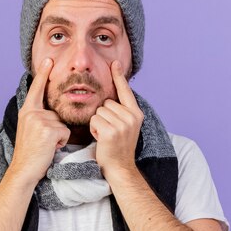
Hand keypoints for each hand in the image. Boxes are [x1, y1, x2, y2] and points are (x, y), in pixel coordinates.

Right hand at [10, 58, 70, 184]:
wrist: (24, 169)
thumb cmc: (30, 152)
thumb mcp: (30, 129)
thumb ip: (38, 117)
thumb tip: (53, 113)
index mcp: (27, 111)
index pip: (36, 89)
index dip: (43, 74)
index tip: (48, 59)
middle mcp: (31, 112)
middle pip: (56, 113)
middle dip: (56, 128)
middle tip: (42, 142)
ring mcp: (40, 120)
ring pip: (62, 124)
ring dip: (59, 136)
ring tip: (46, 145)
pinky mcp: (49, 130)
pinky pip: (66, 132)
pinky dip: (62, 142)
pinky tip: (50, 148)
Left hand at [90, 60, 143, 177]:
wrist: (120, 168)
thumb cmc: (118, 148)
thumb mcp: (125, 126)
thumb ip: (121, 112)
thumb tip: (110, 99)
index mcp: (136, 113)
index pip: (126, 91)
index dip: (119, 76)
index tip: (115, 62)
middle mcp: (132, 116)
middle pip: (106, 103)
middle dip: (103, 116)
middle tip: (109, 132)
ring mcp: (123, 124)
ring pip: (99, 111)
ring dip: (98, 123)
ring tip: (105, 136)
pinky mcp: (112, 131)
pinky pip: (94, 120)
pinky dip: (94, 129)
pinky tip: (101, 139)